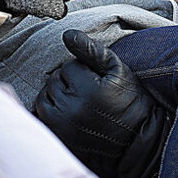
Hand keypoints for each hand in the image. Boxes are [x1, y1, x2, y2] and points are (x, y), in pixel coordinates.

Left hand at [35, 30, 172, 177]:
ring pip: (44, 98)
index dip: (84, 70)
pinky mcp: (58, 139)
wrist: (137, 143)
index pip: (69, 66)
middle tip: (88, 92)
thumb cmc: (131, 103)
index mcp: (87, 88)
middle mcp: (71, 108)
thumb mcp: (118, 72)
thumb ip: (92, 51)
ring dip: (56, 96)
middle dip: (68, 82)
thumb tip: (67, 34)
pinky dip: (50, 112)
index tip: (98, 81)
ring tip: (77, 102)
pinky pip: (41, 117)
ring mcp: (62, 126)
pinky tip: (66, 113)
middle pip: (54, 81)